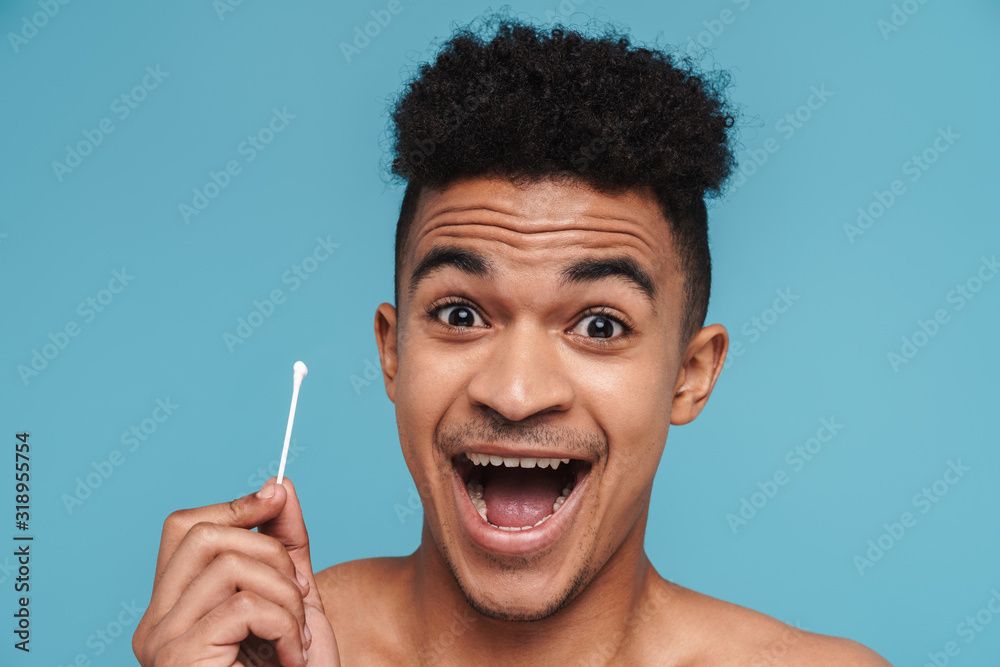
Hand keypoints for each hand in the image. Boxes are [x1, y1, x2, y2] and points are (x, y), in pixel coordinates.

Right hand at [132, 477, 338, 665]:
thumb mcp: (295, 597)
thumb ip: (284, 544)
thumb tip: (279, 484)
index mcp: (174, 606)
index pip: (184, 526)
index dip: (235, 505)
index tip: (277, 498)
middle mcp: (153, 623)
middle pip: (202, 534)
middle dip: (269, 551)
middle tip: (299, 594)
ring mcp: (160, 644)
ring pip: (228, 565)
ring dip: (285, 594)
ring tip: (298, 635)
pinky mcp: (180, 659)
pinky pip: (243, 607)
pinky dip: (285, 625)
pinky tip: (292, 657)